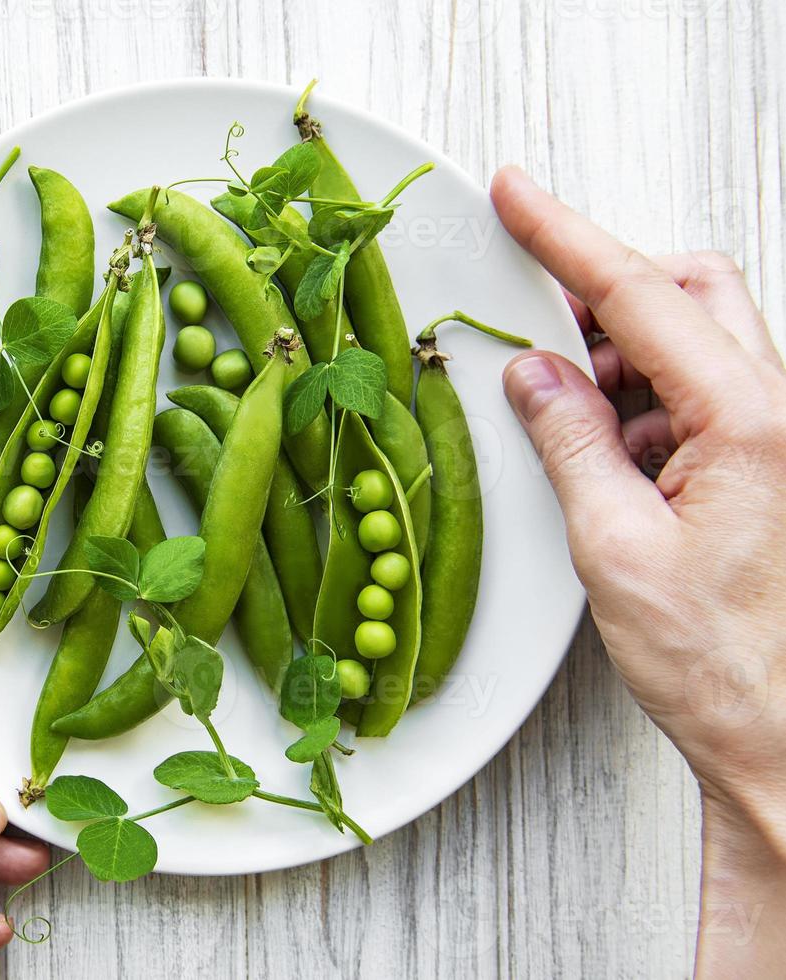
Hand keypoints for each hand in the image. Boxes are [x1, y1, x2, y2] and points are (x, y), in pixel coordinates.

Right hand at [491, 166, 785, 973]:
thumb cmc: (723, 662)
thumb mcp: (617, 546)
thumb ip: (572, 441)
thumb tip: (533, 373)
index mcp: (748, 420)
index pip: (640, 294)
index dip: (566, 237)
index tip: (517, 194)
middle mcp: (778, 411)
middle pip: (691, 289)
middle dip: (608, 285)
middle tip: (534, 311)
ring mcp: (775, 436)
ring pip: (694, 338)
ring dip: (618, 355)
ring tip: (564, 413)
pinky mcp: (762, 463)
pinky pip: (695, 393)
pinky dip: (638, 401)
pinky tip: (603, 452)